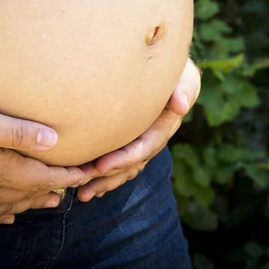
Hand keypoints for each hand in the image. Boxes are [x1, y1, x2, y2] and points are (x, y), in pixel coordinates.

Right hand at [0, 101, 86, 228]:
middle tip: (75, 186)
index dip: (70, 175)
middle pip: (30, 194)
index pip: (46, 177)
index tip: (88, 172)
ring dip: (32, 203)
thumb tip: (53, 141)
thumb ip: (15, 132)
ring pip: (9, 207)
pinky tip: (4, 216)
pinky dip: (0, 215)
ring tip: (49, 201)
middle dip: (55, 189)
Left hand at [77, 58, 200, 201]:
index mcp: (164, 127)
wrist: (173, 74)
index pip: (144, 147)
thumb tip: (180, 105)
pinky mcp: (130, 142)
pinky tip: (87, 187)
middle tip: (82, 182)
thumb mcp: (186, 78)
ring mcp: (141, 144)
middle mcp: (152, 140)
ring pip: (123, 169)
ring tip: (82, 194)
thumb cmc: (178, 74)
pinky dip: (103, 177)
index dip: (125, 158)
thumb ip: (184, 89)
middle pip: (130, 164)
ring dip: (103, 182)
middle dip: (108, 175)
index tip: (102, 165)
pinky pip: (118, 164)